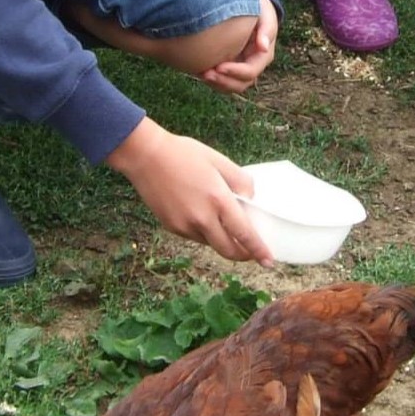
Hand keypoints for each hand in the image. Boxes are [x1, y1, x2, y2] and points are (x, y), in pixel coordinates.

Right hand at [108, 119, 273, 264]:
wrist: (145, 156)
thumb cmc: (184, 154)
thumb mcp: (219, 161)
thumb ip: (240, 181)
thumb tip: (251, 198)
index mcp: (218, 200)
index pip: (244, 234)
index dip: (258, 250)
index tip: (269, 262)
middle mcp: (202, 218)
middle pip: (228, 250)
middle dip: (243, 255)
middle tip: (251, 252)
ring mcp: (184, 225)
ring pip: (210, 243)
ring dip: (222, 240)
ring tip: (223, 223)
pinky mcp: (171, 227)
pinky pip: (194, 236)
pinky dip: (204, 232)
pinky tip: (201, 214)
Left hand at [202, 0, 278, 92]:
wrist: (247, 5)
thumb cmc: (258, 8)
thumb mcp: (265, 13)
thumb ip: (266, 29)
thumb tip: (263, 48)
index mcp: (262, 56)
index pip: (250, 71)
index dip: (235, 72)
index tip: (219, 66)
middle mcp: (252, 65)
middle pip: (240, 84)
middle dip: (223, 82)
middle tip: (206, 74)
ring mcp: (240, 67)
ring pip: (229, 86)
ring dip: (216, 83)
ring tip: (201, 74)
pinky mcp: (228, 66)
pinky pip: (220, 81)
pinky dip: (210, 80)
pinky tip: (198, 71)